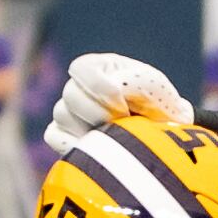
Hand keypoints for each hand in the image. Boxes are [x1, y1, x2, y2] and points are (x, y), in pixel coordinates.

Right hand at [43, 51, 188, 156]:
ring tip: (118, 138)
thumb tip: (112, 91)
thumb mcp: (154, 87)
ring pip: (62, 115)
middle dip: (99, 113)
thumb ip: (132, 82)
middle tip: (123, 125)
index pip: (81, 68)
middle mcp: (78, 86)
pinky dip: (75, 144)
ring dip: (92, 129)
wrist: (162, 138)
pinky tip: (100, 150)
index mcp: (99, 67)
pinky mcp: (61, 135)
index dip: (100, 88)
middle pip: (70, 94)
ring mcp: (67, 110)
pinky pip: (55, 137)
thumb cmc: (160, 108)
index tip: (124, 106)